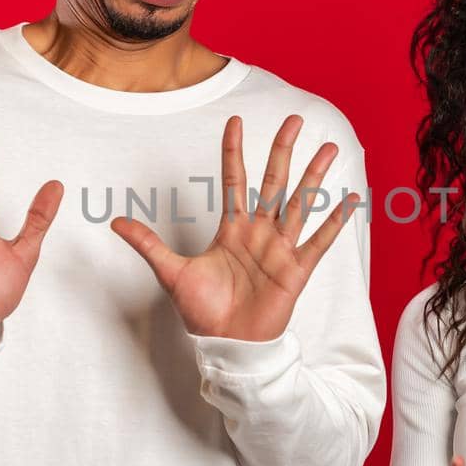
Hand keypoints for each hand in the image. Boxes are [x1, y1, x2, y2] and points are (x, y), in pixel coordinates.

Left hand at [109, 114, 357, 341]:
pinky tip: (350, 200)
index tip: (235, 121)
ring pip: (299, 203)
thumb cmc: (203, 312)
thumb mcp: (170, 272)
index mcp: (232, 229)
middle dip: (283, 150)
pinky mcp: (296, 270)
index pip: (234, 179)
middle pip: (273, 181)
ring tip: (329, 148)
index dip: (234, 151)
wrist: (226, 346)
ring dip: (315, 176)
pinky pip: (319, 241)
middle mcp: (259, 232)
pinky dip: (335, 221)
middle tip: (294, 119)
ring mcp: (280, 249)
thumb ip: (148, 244)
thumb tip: (115, 222)